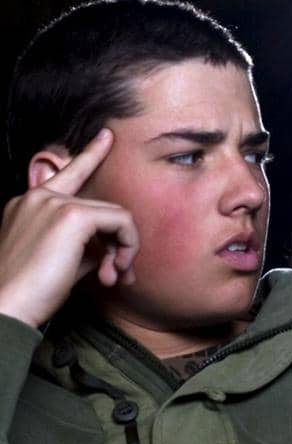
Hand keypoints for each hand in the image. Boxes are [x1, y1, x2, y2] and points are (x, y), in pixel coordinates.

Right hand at [0, 129, 137, 328]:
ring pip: (116, 215)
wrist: (8, 306)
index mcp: (29, 205)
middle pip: (102, 208)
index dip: (90, 154)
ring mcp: (53, 203)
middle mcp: (38, 197)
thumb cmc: (32, 293)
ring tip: (115, 276)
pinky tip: (114, 269)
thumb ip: (87, 248)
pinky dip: (127, 245)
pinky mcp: (71, 215)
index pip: (66, 174)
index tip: (107, 137)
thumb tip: (114, 252)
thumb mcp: (61, 263)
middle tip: (120, 274)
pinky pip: (120, 222)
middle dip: (119, 243)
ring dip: (125, 249)